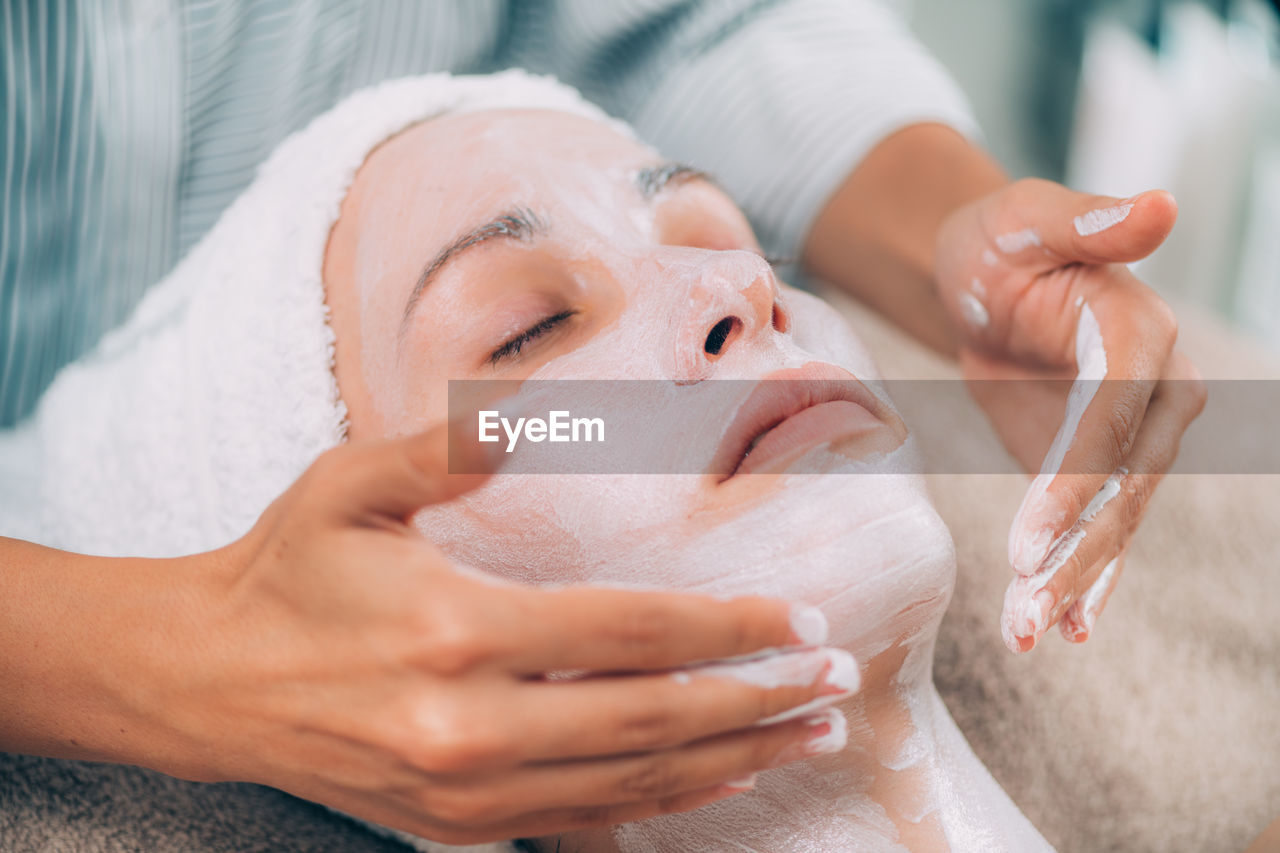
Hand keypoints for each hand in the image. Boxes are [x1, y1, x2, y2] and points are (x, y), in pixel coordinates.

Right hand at [143, 422, 854, 843]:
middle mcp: (470, 726)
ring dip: (735, 757)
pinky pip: (586, 820)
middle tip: (838, 680)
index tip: (799, 620)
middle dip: (759, 699)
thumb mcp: (348, 486)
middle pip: (653, 716)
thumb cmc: (285, 569)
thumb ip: (445, 446)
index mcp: (456, 630)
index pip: (631, 632)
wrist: (206, 680)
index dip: (727, 628)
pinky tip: (721, 779)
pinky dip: (666, 801)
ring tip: (811, 735)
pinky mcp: (455, 825)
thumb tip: (534, 409)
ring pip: (635, 780)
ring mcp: (465, 790)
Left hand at [934, 179, 1205, 651]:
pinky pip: (1096, 528)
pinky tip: (1068, 629)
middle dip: (1075, 557)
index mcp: (1143, 337)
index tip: (1028, 544)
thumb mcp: (1032, 219)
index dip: (1072, 485)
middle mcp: (1155, 394)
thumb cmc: (1003, 241)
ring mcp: (1131, 437)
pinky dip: (1083, 577)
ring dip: (1072, 583)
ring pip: (1110, 522)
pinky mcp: (1096, 465)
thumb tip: (1159, 205)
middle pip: (1119, 489)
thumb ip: (1089, 223)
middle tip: (1025, 615)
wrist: (989, 278)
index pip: (1110, 424)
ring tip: (1029, 634)